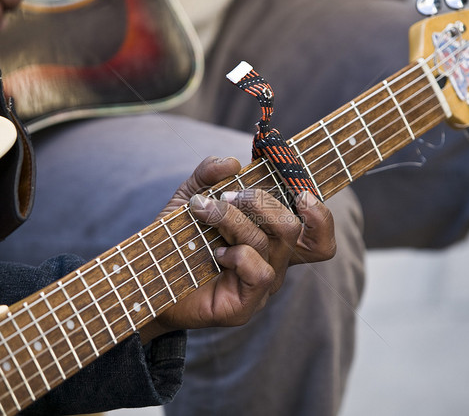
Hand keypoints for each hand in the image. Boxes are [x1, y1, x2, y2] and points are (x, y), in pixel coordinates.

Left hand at [140, 156, 334, 340]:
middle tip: (227, 196)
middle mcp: (272, 262)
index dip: (320, 215)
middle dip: (260, 202)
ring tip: (205, 213)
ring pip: (269, 242)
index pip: (318, 236)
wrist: (148, 279)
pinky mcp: (246, 306)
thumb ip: (209, 174)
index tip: (299, 192)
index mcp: (270, 239)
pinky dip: (238, 255)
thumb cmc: (177, 240)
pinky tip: (215, 253)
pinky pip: (260, 272)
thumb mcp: (190, 197)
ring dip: (233, 219)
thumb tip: (233, 162)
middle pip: (294, 228)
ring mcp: (261, 286)